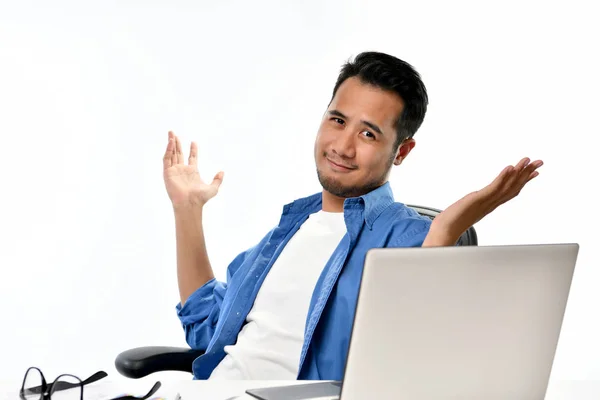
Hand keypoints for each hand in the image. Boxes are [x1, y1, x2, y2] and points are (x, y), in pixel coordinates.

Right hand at [163, 131, 223, 208]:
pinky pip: (166, 158)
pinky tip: (170, 141)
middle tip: (175, 133)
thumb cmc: (200, 198)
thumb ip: (217, 180)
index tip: (194, 142)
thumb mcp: (213, 188)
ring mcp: (174, 171)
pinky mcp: (167, 172)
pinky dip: (168, 150)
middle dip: (177, 143)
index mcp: (192, 172)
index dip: (193, 150)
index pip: (191, 157)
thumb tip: (222, 172)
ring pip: (171, 154)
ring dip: (171, 143)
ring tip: (171, 133)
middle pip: (179, 153)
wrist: (190, 204)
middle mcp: (182, 170)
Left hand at [423, 157, 542, 245]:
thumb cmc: (452, 222)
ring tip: (528, 160)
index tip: (534, 173)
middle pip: (513, 187)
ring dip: (519, 172)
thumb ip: (474, 206)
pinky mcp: (477, 200)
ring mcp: (486, 202)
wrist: (444, 231)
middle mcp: (491, 203)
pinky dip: (502, 177)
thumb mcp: (467, 210)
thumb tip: (475, 203)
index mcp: (490, 205)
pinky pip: (493, 187)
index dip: (523, 181)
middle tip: (540, 162)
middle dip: (527, 174)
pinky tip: (510, 167)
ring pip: (507, 186)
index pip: (510, 191)